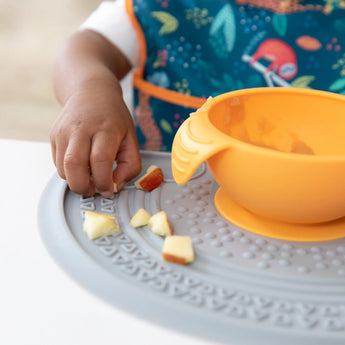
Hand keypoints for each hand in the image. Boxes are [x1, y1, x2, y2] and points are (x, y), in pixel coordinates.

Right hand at [50, 81, 140, 196]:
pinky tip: (81, 166)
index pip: (100, 160)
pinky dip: (69, 172)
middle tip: (94, 190)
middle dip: (83, 187)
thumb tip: (117, 185)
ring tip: (89, 178)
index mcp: (105, 129)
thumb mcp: (131, 138)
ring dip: (75, 181)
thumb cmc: (114, 117)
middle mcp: (81, 129)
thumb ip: (130, 165)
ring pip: (62, 168)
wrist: (91, 92)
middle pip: (74, 166)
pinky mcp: (54, 136)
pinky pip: (58, 163)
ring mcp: (64, 132)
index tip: (108, 190)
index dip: (103, 181)